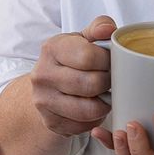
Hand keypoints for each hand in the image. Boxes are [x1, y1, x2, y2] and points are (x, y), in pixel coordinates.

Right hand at [28, 15, 115, 136]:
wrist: (45, 85)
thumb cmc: (70, 59)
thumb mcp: (82, 39)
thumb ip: (98, 28)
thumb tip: (109, 28)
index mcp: (51, 48)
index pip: (88, 56)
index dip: (107, 61)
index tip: (110, 63)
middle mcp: (42, 74)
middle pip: (91, 84)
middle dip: (108, 83)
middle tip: (111, 81)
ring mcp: (43, 101)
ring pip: (89, 109)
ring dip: (104, 104)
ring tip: (105, 95)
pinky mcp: (51, 122)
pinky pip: (84, 126)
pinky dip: (94, 120)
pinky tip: (93, 108)